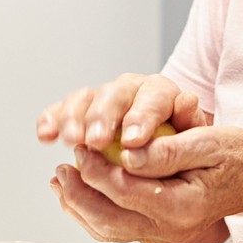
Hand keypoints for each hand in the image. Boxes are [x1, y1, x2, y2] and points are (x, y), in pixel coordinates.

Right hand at [35, 73, 209, 152]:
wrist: (166, 152)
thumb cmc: (181, 149)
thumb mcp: (197, 138)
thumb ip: (191, 123)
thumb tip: (187, 102)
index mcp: (159, 93)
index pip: (152, 97)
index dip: (142, 117)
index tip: (133, 140)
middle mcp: (128, 90)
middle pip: (113, 95)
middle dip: (104, 118)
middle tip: (97, 141)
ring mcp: (100, 100)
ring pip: (84, 100)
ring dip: (75, 120)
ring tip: (73, 141)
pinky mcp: (78, 113)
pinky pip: (61, 112)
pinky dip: (51, 120)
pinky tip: (45, 134)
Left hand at [49, 124, 242, 242]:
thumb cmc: (237, 156)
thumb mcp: (211, 141)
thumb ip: (169, 150)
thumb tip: (128, 154)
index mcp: (182, 206)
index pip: (126, 191)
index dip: (96, 170)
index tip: (81, 148)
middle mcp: (170, 230)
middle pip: (109, 220)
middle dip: (78, 194)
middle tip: (61, 168)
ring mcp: (164, 238)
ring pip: (109, 231)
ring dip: (78, 208)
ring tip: (61, 182)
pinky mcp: (158, 236)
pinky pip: (117, 232)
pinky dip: (92, 216)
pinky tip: (79, 197)